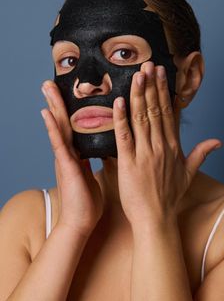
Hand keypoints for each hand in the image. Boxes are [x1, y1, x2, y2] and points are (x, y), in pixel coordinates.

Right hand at [41, 80, 103, 235]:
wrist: (81, 221)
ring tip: (47, 88)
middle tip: (50, 81)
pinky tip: (46, 114)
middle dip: (57, 101)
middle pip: (64, 121)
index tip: (68, 91)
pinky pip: (59, 144)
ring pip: (59, 127)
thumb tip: (98, 147)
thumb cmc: (87, 199)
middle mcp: (68, 152)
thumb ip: (90, 157)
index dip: (70, 108)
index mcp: (76, 153)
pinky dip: (52, 128)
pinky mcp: (66, 166)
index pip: (74, 125)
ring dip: (53, 107)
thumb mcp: (90, 172)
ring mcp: (65, 158)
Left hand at [113, 61, 221, 226]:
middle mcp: (160, 146)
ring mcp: (145, 153)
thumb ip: (202, 154)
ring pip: (141, 118)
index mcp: (173, 146)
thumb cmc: (170, 196)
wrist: (156, 218)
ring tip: (137, 74)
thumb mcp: (189, 173)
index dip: (164, 92)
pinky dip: (121, 118)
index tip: (162, 74)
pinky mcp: (129, 162)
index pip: (168, 113)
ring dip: (138, 95)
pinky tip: (118, 102)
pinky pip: (124, 136)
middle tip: (149, 64)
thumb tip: (218, 141)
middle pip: (155, 110)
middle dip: (152, 86)